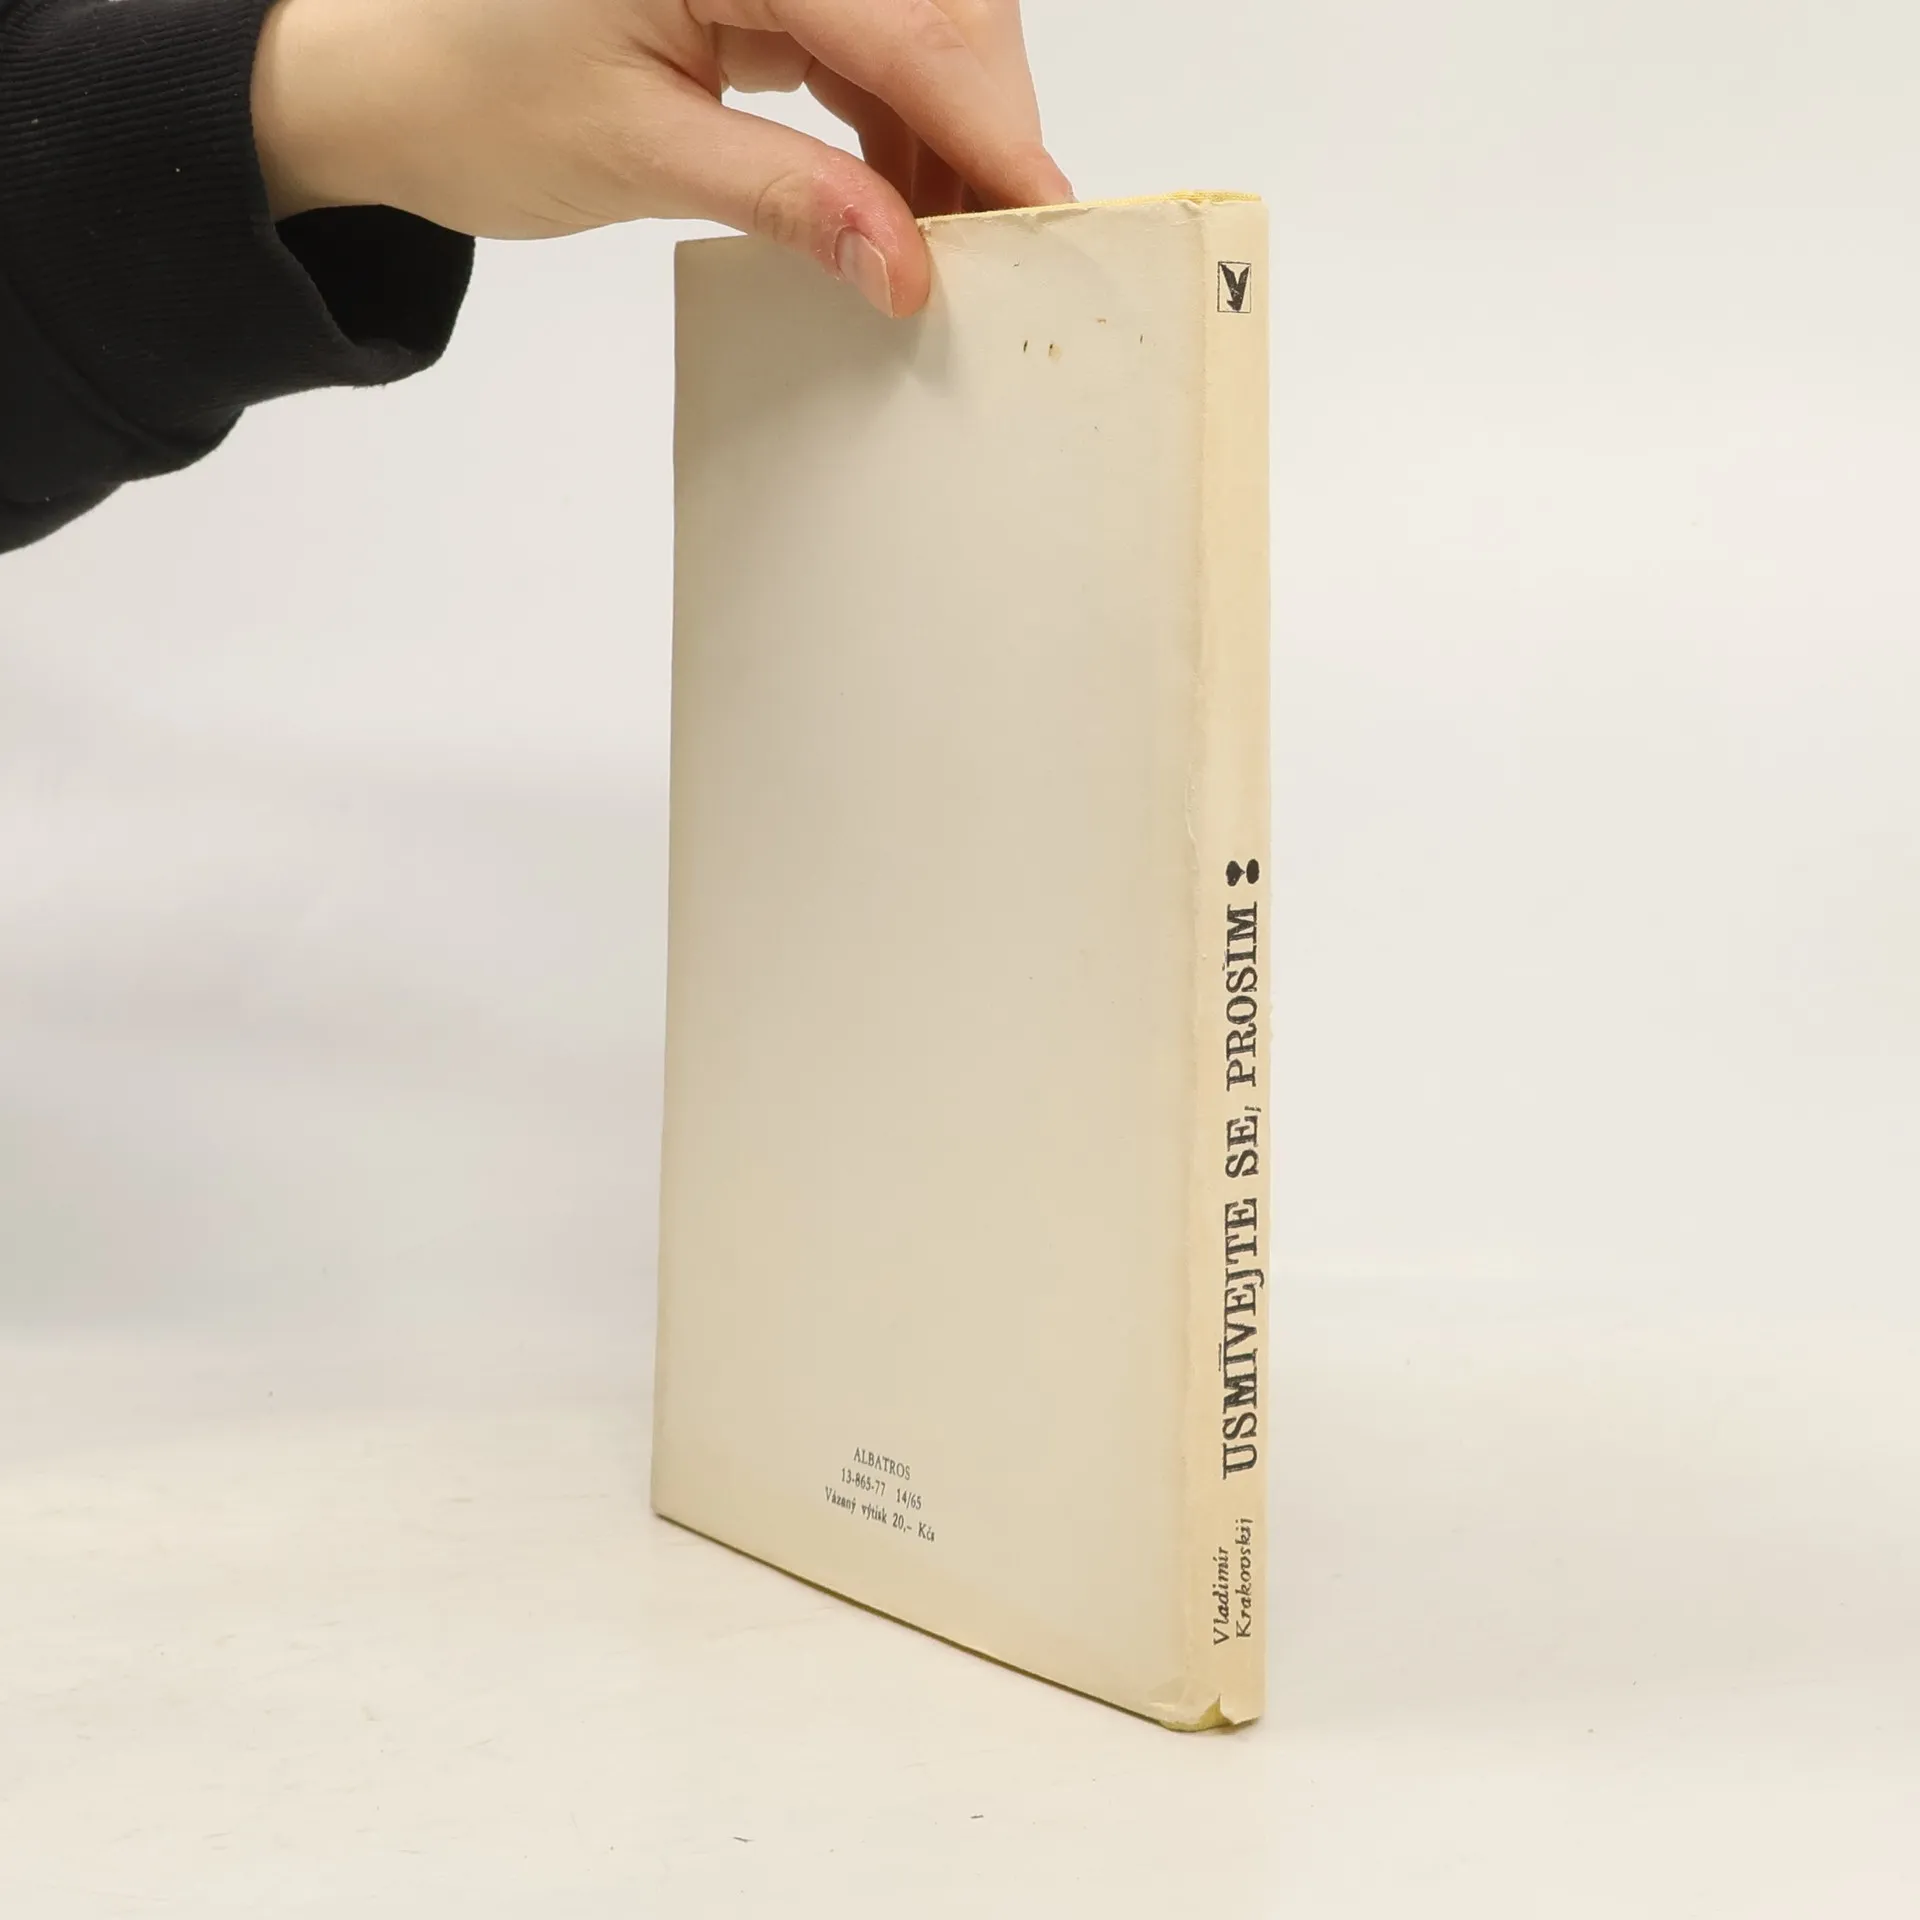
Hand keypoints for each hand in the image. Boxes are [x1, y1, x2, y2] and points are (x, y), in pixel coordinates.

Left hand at [250, 0, 1073, 317]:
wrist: (391, 83)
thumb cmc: (471, 99)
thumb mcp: (638, 158)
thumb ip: (789, 202)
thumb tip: (905, 265)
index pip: (906, 20)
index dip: (989, 123)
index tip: (1047, 214)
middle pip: (934, 8)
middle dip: (981, 125)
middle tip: (1002, 247)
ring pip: (913, 27)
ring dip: (944, 134)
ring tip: (942, 243)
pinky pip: (867, 42)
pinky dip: (896, 124)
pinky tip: (897, 198)